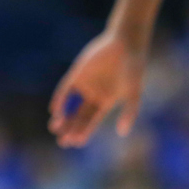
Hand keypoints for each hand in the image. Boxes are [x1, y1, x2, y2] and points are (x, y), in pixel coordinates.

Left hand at [48, 29, 146, 146]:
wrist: (125, 45)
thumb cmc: (132, 69)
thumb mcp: (133, 94)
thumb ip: (129, 113)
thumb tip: (122, 132)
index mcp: (106, 101)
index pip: (92, 121)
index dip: (84, 132)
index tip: (76, 143)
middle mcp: (93, 94)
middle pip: (78, 115)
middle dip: (71, 128)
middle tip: (62, 142)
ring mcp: (84, 84)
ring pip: (70, 104)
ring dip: (63, 116)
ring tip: (55, 128)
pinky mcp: (77, 73)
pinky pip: (65, 89)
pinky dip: (60, 99)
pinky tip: (55, 110)